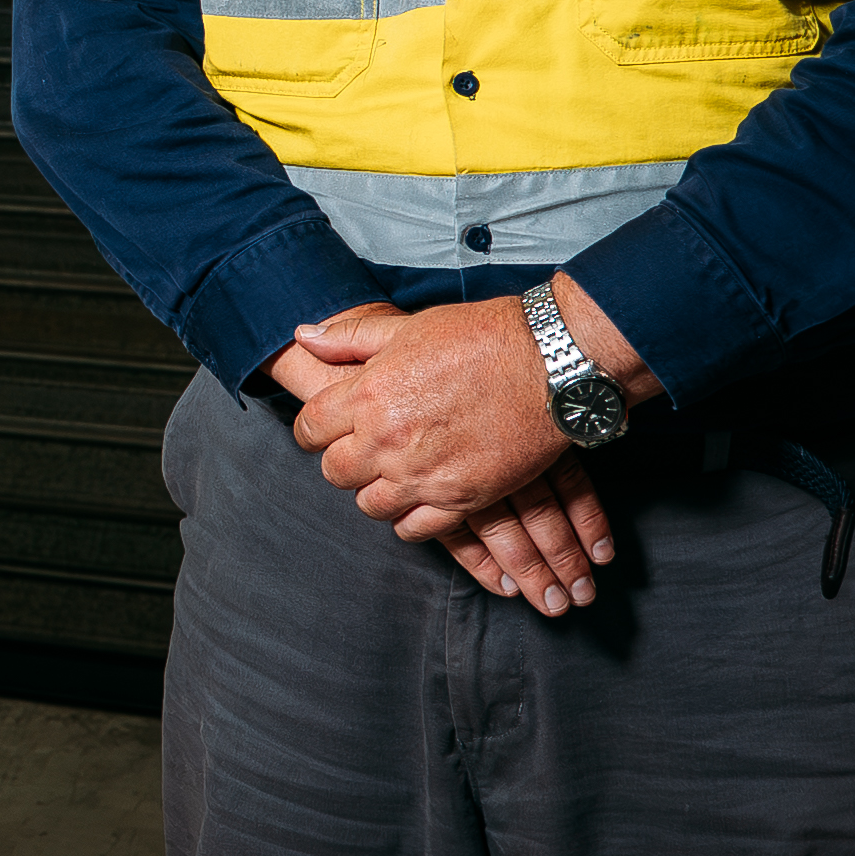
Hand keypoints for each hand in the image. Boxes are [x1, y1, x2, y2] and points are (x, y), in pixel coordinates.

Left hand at [286, 300, 615, 614]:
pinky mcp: (462, 498)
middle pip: (335, 472)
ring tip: (392, 475)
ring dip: (374, 492)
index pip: (310, 429)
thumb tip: (303, 336)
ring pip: (369, 505)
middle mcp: (387, 440)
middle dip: (343, 461)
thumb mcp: (407, 327)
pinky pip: (414, 529)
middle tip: (363, 451)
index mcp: (368, 394)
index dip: (314, 430)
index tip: (327, 429)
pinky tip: (419, 500)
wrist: (551, 362)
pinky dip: (410, 520)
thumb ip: (350, 337)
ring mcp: (423, 474)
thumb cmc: (480, 337)